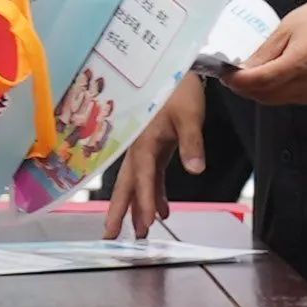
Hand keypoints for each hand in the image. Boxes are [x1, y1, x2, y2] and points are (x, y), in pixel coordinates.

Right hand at [106, 77, 205, 236]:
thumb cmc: (180, 90)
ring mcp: (146, 149)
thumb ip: (192, 144)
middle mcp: (140, 148)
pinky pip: (151, 176)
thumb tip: (195, 169)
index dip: (143, 202)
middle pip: (128, 185)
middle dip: (120, 212)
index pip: (143, 178)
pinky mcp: (156, 148)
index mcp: (145, 142)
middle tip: (111, 236)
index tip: (144, 223)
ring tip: (140, 232)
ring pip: (137, 183)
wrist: (177, 69)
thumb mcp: (190, 116)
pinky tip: (162, 211)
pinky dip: (154, 193)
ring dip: (138, 207)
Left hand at [222, 0, 306, 108]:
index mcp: (304, 59)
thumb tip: (241, 71)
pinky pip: (287, 99)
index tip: (224, 74)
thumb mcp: (285, 29)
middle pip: (266, 94)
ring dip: (256, 91)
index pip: (263, 79)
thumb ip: (263, 54)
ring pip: (275, 100)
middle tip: (230, 74)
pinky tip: (267, 78)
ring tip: (245, 76)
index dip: (239, 80)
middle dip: (244, 87)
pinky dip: (272, 92)